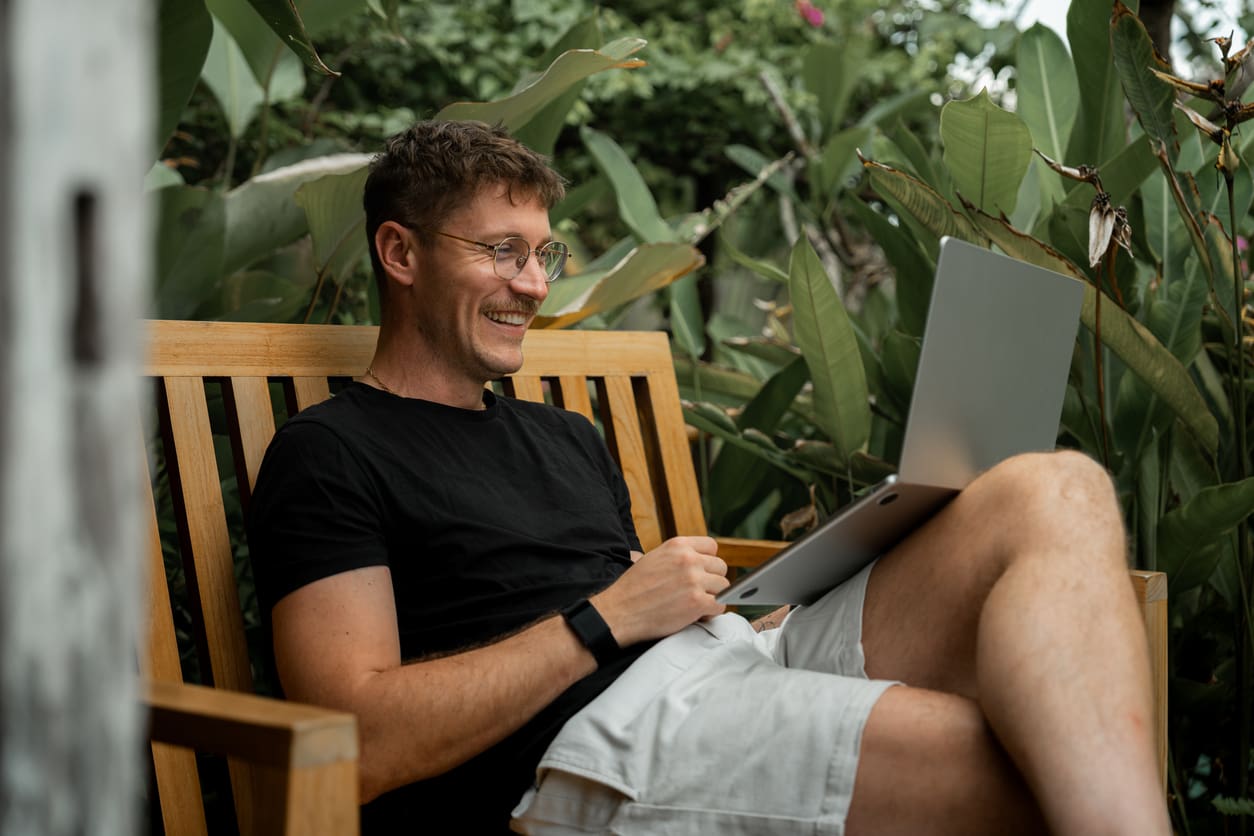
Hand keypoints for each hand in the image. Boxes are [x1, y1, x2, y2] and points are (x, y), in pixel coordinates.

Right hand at [590, 536, 728, 645]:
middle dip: (712, 581)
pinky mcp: (697, 602)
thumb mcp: (653, 558)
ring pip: (724, 587)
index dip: (708, 561)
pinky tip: (697, 615)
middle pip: (721, 567)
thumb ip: (677, 556)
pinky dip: (711, 613)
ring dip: (713, 597)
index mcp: (678, 545)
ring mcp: (694, 580)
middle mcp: (688, 559)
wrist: (620, 611)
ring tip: (696, 605)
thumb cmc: (633, 588)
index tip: (702, 572)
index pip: (712, 546)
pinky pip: (720, 605)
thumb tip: (695, 560)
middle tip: (698, 592)